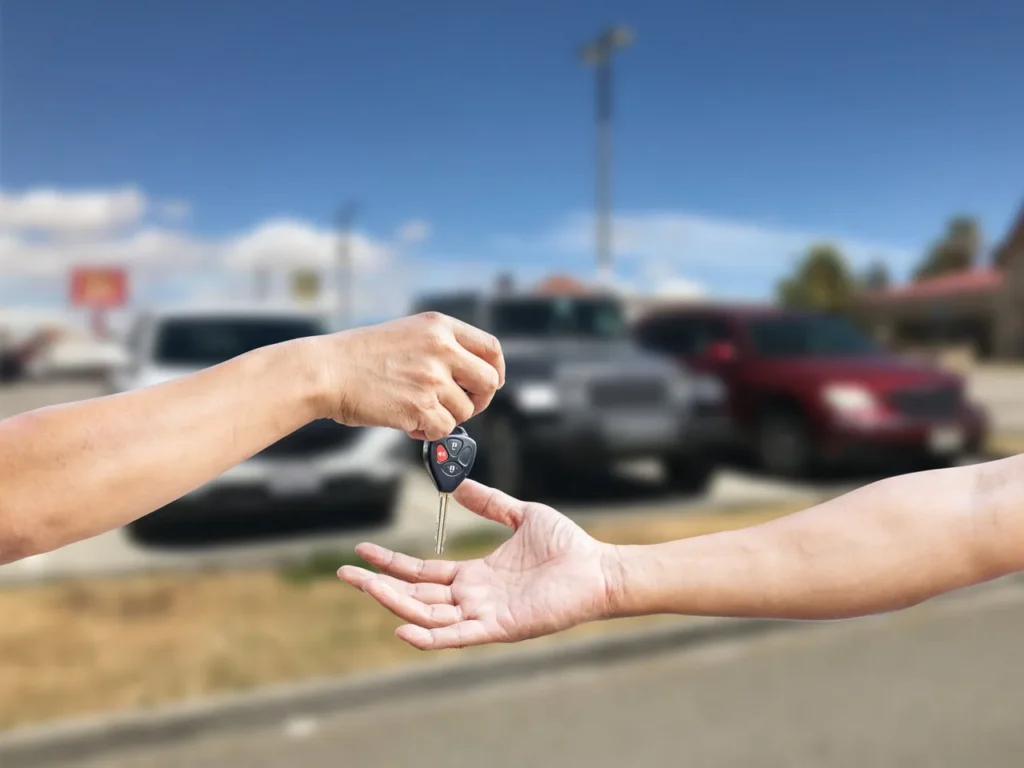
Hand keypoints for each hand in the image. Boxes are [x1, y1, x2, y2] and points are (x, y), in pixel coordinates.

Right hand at [318, 312, 504, 440]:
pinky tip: (410, 424)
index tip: (490, 383)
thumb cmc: (359, 356)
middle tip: (460, 407)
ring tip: (418, 411)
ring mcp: (432, 378)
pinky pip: (444, 429)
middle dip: (478, 400)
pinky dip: (430, 433)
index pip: (490, 348)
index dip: (496, 370)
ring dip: (445, 417)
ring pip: (464, 410)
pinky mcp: (421, 406)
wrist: (326, 371)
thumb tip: (470, 376)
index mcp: (439, 326)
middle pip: (487, 381)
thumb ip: (441, 347)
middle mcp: (441, 348)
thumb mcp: (407, 333)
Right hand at [338, 480, 618, 648]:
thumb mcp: (520, 514)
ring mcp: (484, 615)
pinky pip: (457, 636)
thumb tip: (459, 485)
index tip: (363, 550)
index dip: (392, 562)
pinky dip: (429, 636)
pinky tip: (402, 627)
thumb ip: (489, 502)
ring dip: (395, 603)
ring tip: (366, 586)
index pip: (422, 573)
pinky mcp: (500, 628)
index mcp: (474, 575)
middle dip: (379, 584)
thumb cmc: (567, 545)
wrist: (598, 568)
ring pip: (428, 614)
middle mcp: (473, 598)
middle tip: (346, 572)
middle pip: (415, 595)